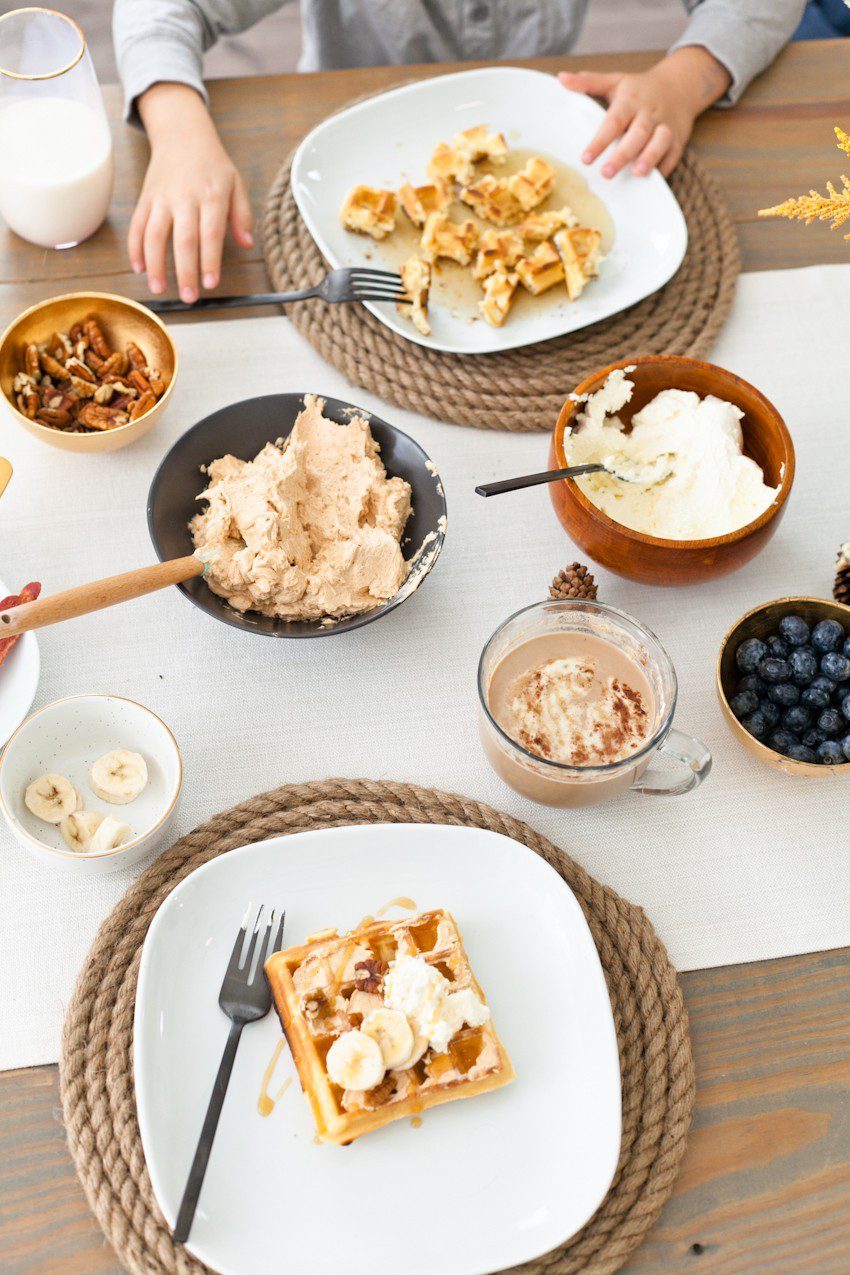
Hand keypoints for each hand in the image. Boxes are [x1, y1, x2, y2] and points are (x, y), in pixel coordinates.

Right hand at [130, 83, 253, 300]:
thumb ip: (242, 215)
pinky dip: (135, 247)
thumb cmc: (212, 164)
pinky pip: (137, 225)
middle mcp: (185, 197)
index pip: (210, 233)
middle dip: (185, 271)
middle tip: (189, 297)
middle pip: (183, 239)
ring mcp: (162, 198)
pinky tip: (139, 267)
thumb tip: (246, 243)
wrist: (182, 134)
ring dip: (155, 264)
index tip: (211, 283)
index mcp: (211, 195)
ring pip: (154, 234)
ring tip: (159, 288)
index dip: (210, 260)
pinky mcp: (146, 198)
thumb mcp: (236, 183)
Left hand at [559, 47, 731, 178]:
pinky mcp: (678, 139)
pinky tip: (653, 179)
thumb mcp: (615, 81)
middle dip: (623, 154)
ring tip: (637, 173)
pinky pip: (673, 154)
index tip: (586, 158)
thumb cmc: (640, 88)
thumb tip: (561, 78)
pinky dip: (665, 167)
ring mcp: (665, 126)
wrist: (681, 85)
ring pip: (660, 142)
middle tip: (606, 173)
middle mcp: (648, 114)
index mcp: (630, 101)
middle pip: (637, 134)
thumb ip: (588, 83)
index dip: (600, 141)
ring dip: (650, 158)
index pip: (613, 122)